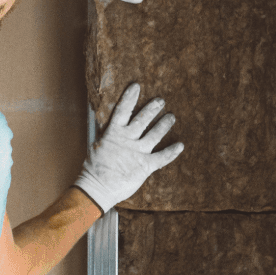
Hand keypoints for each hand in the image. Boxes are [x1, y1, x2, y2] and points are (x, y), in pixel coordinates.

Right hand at [73, 84, 182, 212]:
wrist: (97, 188)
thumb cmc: (94, 170)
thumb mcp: (97, 147)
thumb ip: (107, 136)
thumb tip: (109, 126)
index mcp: (113, 133)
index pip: (122, 110)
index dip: (129, 98)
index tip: (136, 86)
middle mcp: (127, 140)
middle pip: (142, 119)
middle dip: (152, 108)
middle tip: (161, 100)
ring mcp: (137, 152)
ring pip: (154, 134)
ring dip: (164, 125)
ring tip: (171, 117)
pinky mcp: (145, 166)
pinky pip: (162, 158)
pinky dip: (172, 152)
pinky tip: (180, 145)